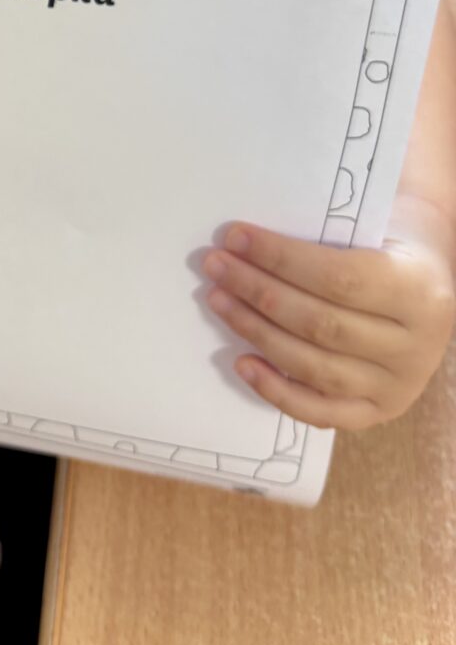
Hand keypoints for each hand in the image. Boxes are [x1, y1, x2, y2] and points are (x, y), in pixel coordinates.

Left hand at [203, 194, 454, 429]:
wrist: (429, 289)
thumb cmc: (386, 250)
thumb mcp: (373, 232)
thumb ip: (325, 236)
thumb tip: (247, 237)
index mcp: (416, 291)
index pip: (337, 278)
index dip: (280, 258)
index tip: (235, 236)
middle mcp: (413, 346)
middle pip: (319, 324)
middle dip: (257, 291)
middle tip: (216, 265)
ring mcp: (396, 386)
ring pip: (313, 367)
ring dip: (256, 332)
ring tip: (218, 299)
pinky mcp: (377, 412)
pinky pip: (320, 411)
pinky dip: (275, 391)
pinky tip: (241, 362)